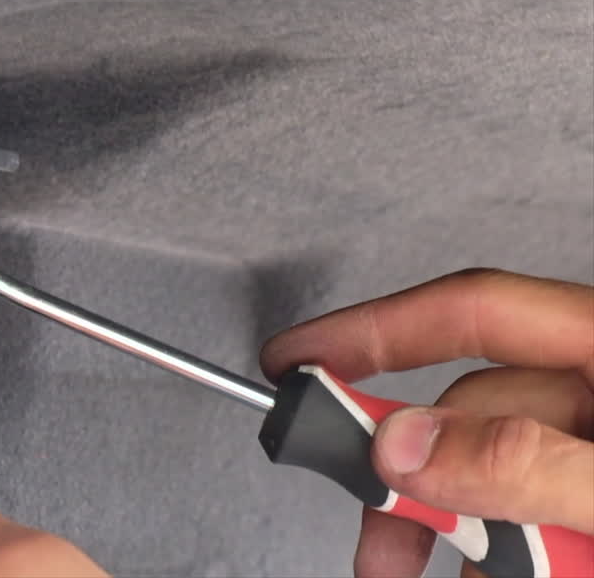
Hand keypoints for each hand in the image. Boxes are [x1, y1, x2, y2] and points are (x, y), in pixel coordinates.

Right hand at [261, 269, 593, 577]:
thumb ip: (526, 463)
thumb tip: (406, 446)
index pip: (471, 310)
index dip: (374, 329)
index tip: (297, 360)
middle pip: (467, 412)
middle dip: (413, 481)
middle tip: (376, 535)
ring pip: (489, 471)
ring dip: (459, 531)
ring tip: (452, 577)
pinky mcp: (593, 492)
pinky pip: (530, 512)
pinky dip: (502, 554)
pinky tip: (494, 577)